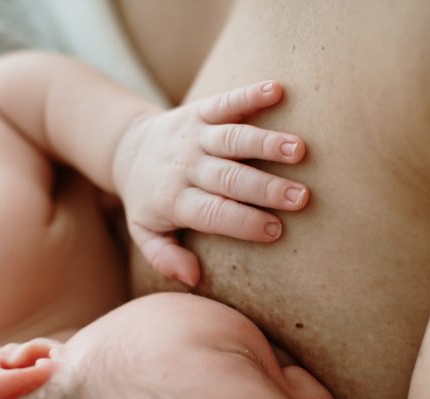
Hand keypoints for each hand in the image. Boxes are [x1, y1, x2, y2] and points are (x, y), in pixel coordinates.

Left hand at [113, 81, 308, 285]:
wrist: (128, 150)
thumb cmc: (148, 201)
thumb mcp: (145, 234)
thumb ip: (165, 258)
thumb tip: (192, 278)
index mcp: (174, 200)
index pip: (212, 212)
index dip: (242, 221)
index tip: (275, 230)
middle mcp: (186, 166)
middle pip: (228, 177)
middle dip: (264, 187)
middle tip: (300, 197)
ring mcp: (194, 136)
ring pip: (232, 139)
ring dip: (266, 143)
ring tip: (300, 149)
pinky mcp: (200, 111)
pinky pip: (226, 102)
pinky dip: (250, 95)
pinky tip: (278, 90)